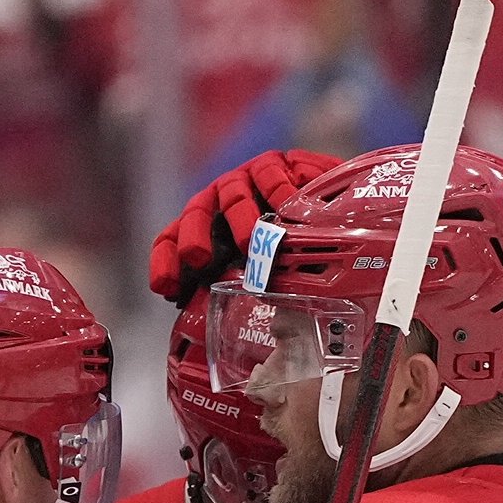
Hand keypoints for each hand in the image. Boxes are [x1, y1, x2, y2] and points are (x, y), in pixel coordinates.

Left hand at [148, 148, 341, 302]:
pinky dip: (279, 191)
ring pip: (234, 193)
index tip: (165, 287)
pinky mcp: (280, 161)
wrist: (338, 204)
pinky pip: (273, 174)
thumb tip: (231, 341)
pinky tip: (288, 207)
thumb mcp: (264, 266)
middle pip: (197, 212)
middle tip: (199, 259)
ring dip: (240, 217)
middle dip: (194, 236)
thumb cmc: (294, 243)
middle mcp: (221, 198)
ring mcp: (249, 176)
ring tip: (252, 240)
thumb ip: (245, 290)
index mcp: (207, 224)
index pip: (172, 239)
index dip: (165, 262)